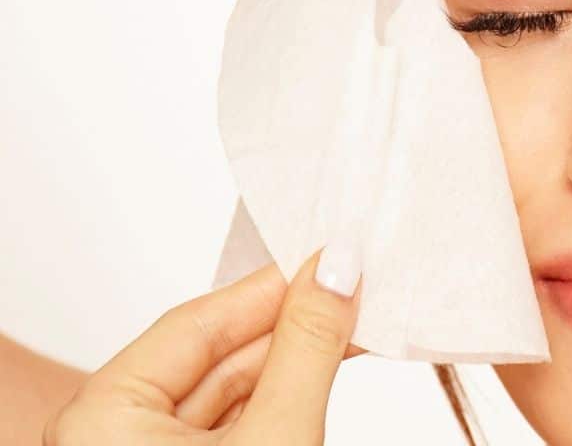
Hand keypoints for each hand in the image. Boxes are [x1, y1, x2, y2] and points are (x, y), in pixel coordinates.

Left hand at [42, 245, 366, 444]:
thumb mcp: (277, 436)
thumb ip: (308, 348)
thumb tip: (339, 267)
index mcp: (102, 419)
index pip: (198, 324)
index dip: (274, 287)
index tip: (333, 257)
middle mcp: (115, 437)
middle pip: (217, 357)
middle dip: (293, 325)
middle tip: (356, 287)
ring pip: (232, 393)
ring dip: (296, 360)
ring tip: (355, 324)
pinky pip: (238, 424)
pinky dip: (285, 397)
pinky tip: (327, 367)